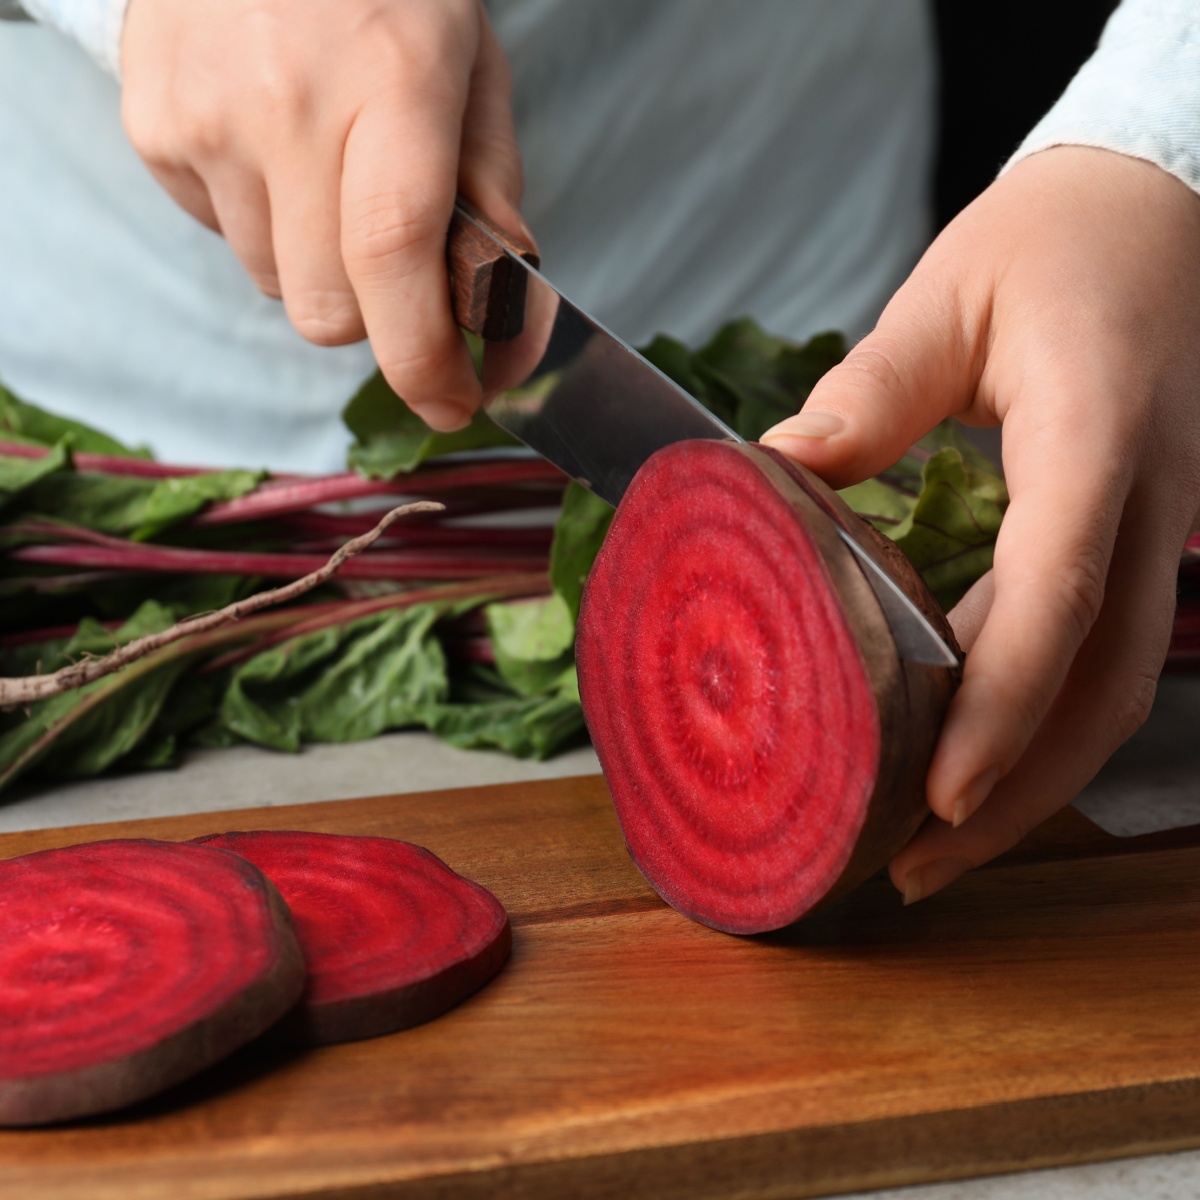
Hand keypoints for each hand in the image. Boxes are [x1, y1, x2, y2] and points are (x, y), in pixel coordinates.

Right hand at [120, 0, 524, 430]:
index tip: (452, 400)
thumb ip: (491, 192)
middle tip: (397, 271)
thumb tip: (504, 317)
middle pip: (328, 310)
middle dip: (375, 317)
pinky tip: (274, 148)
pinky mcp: (153, 129)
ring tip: (327, 173)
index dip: (423, 358)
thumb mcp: (470, 67)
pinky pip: (221, 236)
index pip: (394, 259)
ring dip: (316, 265)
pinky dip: (261, 221)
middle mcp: (287, 106)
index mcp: (392, 82)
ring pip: (274, 284)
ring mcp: (205, 119)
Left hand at [761, 146, 1199, 901]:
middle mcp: (1145, 500)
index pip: (1057, 594)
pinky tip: (967, 740)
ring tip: (932, 834)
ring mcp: (1158, 525)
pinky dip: (1034, 710)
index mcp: (1096, 435)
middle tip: (915, 864)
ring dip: (1029, 770)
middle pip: (1098, 683)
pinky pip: (1095, 645)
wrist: (1165, 200)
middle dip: (1017, 790)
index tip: (941, 793)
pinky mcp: (1137, 533)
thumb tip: (778, 472)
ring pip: (1107, 682)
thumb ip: (870, 392)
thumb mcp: (949, 295)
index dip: (1002, 706)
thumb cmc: (1056, 236)